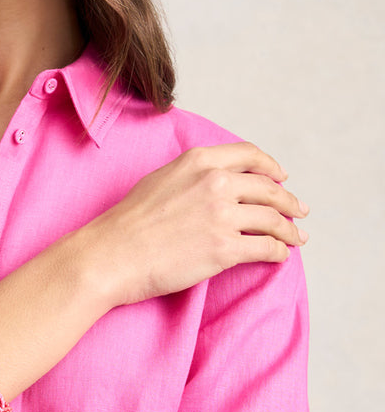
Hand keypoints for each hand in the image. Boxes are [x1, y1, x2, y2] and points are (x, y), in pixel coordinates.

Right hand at [80, 142, 308, 306]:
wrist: (112, 254)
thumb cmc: (128, 222)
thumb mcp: (161, 179)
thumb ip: (193, 174)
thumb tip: (217, 181)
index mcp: (199, 161)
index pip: (250, 156)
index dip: (271, 167)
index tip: (281, 177)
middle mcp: (216, 183)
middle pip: (269, 189)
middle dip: (288, 201)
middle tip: (298, 211)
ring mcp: (222, 216)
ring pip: (274, 219)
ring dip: (290, 230)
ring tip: (297, 237)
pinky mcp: (225, 249)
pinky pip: (267, 247)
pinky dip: (279, 252)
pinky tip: (280, 255)